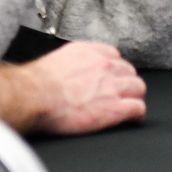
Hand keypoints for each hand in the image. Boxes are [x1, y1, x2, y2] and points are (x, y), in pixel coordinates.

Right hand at [15, 41, 146, 134]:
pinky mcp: (115, 108)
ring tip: (129, 105)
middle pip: (128, 71)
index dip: (113, 69)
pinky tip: (132, 118)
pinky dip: (137, 114)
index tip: (110, 77)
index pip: (113, 56)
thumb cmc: (36, 85)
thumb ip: (69, 64)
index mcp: (88, 52)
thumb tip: (67, 72)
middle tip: (120, 93)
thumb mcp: (55, 62)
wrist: (34, 96)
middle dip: (125, 81)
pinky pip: (138, 108)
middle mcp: (103, 65)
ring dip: (134, 96)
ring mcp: (112, 86)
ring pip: (137, 87)